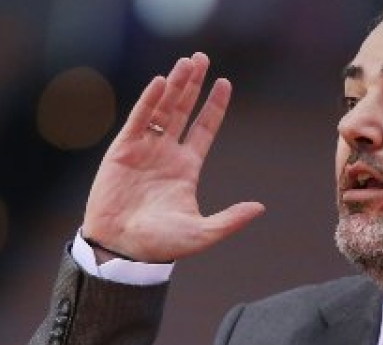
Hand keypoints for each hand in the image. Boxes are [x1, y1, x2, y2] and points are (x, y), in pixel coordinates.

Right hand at [82, 53, 264, 262]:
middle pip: (183, 110)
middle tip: (203, 58)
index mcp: (186, 168)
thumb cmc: (161, 244)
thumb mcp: (203, 233)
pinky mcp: (123, 149)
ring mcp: (144, 149)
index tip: (225, 84)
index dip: (215, 106)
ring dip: (175, 85)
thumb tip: (260, 207)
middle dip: (193, 85)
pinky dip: (150, 100)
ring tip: (187, 62)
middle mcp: (166, 153)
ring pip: (162, 109)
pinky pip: (139, 119)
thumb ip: (230, 219)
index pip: (204, 129)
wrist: (122, 248)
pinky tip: (162, 82)